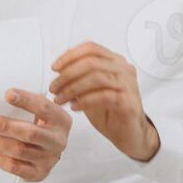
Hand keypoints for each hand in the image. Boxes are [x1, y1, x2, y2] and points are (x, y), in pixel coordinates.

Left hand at [0, 89, 70, 181]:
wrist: (50, 151)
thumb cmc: (42, 127)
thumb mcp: (42, 112)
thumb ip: (28, 104)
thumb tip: (3, 97)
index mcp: (60, 120)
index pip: (43, 108)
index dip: (26, 100)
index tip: (8, 94)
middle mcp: (57, 141)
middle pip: (29, 133)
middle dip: (4, 126)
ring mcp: (49, 159)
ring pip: (19, 151)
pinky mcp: (38, 174)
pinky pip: (13, 167)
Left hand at [50, 42, 159, 161]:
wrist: (129, 134)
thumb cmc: (110, 111)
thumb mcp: (90, 90)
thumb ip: (79, 77)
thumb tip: (59, 68)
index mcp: (115, 61)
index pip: (91, 49)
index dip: (70, 56)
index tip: (54, 68)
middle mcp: (124, 69)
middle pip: (91, 62)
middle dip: (67, 74)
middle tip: (54, 88)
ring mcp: (128, 85)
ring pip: (96, 77)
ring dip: (72, 88)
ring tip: (60, 99)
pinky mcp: (128, 102)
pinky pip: (103, 96)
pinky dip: (85, 100)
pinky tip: (74, 107)